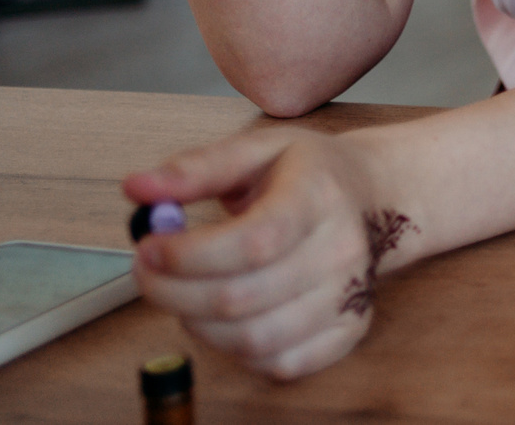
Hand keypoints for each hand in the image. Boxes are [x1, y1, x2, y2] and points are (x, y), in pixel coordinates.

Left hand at [126, 127, 415, 379]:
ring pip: (253, 339)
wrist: (376, 194)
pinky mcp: (349, 328)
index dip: (190, 256)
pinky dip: (238, 351)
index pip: (253, 242)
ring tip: (185, 294)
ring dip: (198, 324)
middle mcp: (342, 248)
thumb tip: (138, 188)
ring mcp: (350, 294)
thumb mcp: (258, 150)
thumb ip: (197, 168)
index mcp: (320, 195)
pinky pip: (280, 363)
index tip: (149, 248)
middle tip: (147, 272)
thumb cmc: (311, 173)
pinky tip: (226, 319)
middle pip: (240, 298)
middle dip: (172, 292)